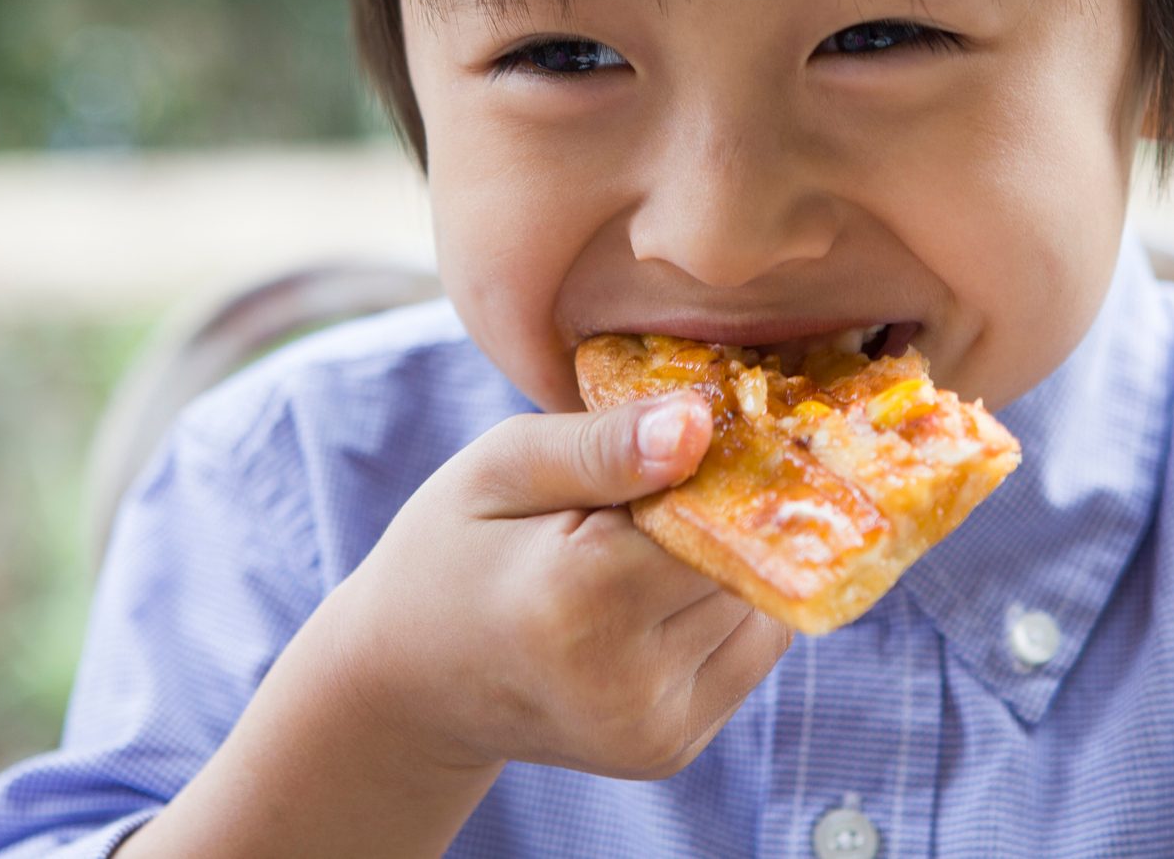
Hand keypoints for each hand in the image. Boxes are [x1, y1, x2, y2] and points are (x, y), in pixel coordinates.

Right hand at [322, 392, 792, 781]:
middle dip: (713, 515)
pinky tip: (652, 598)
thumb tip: (702, 423)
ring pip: (761, 605)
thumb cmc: (451, 550)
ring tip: (635, 552)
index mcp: (575, 599)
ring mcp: (653, 730)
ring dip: (721, 563)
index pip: (711, 510)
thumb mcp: (501, 468)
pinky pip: (752, 649)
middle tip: (642, 496)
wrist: (412, 684)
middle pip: (742, 560)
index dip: (703, 466)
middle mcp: (626, 683)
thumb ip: (603, 443)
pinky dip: (720, 610)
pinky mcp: (673, 750)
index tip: (667, 442)